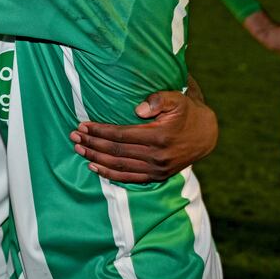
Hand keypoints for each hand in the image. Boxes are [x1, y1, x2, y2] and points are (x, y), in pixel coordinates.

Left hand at [71, 91, 217, 182]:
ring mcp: (157, 169)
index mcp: (159, 136)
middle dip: (92, 144)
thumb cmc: (185, 112)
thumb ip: (158, 100)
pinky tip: (95, 167)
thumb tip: (138, 110)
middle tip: (74, 137)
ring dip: (96, 159)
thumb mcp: (176, 99)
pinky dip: (110, 175)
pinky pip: (130, 179)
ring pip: (120, 166)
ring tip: (78, 150)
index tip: (83, 126)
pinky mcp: (158, 176)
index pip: (121, 135)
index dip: (100, 131)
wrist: (205, 134)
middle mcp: (157, 156)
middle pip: (116, 151)